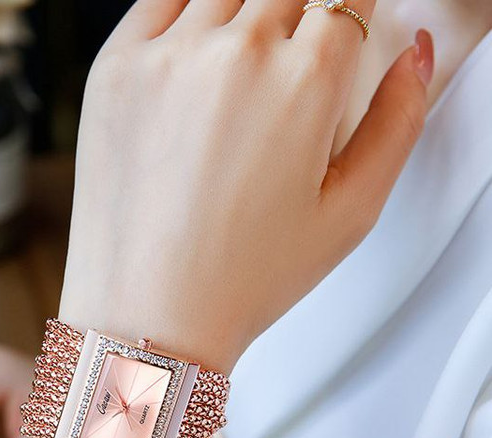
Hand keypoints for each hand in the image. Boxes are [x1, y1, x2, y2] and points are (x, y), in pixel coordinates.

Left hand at [60, 0, 433, 373]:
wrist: (149, 314)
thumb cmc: (242, 279)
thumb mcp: (351, 213)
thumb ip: (399, 121)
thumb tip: (415, 55)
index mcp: (306, 81)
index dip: (350, 15)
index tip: (337, 38)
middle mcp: (234, 54)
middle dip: (299, 19)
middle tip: (285, 77)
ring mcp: (166, 57)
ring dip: (244, 17)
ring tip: (239, 83)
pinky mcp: (114, 70)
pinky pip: (158, 0)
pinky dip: (186, 13)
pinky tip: (194, 62)